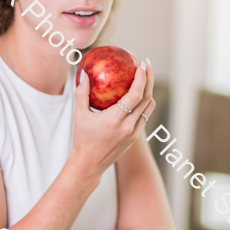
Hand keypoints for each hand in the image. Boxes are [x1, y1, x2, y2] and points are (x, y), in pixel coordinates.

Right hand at [68, 60, 155, 180]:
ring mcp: (134, 133)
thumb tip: (83, 74)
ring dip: (150, 90)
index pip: (135, 95)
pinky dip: (144, 103)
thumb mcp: (79, 116)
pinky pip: (144, 116)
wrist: (89, 165)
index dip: (141, 79)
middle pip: (147, 98)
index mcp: (114, 120)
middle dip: (150, 78)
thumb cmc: (82, 139)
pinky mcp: (135, 137)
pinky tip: (138, 94)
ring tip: (145, 77)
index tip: (140, 65)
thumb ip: (81, 93)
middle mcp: (128, 127)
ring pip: (149, 107)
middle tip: (146, 64)